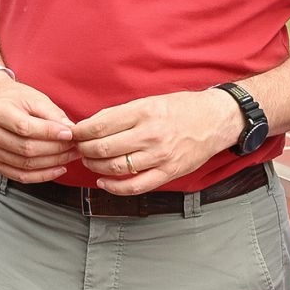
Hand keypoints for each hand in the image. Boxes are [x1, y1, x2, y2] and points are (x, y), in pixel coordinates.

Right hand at [0, 77, 77, 181]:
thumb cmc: (17, 99)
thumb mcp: (36, 98)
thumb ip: (53, 114)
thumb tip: (70, 130)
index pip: (25, 128)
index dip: (50, 133)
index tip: (70, 134)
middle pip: (26, 148)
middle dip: (56, 149)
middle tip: (75, 146)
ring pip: (26, 164)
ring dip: (53, 163)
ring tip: (70, 155)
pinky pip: (21, 176)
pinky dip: (42, 175)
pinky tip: (58, 169)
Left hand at [73, 89, 240, 194]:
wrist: (215, 120)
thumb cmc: (181, 108)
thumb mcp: (150, 101)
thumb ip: (123, 114)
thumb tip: (92, 125)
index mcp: (143, 112)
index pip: (100, 125)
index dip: (81, 132)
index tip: (73, 133)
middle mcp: (150, 134)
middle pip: (103, 148)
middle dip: (83, 150)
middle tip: (78, 148)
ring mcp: (159, 156)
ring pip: (114, 168)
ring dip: (95, 167)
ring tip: (89, 162)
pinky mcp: (168, 172)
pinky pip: (135, 187)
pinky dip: (114, 188)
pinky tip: (103, 182)